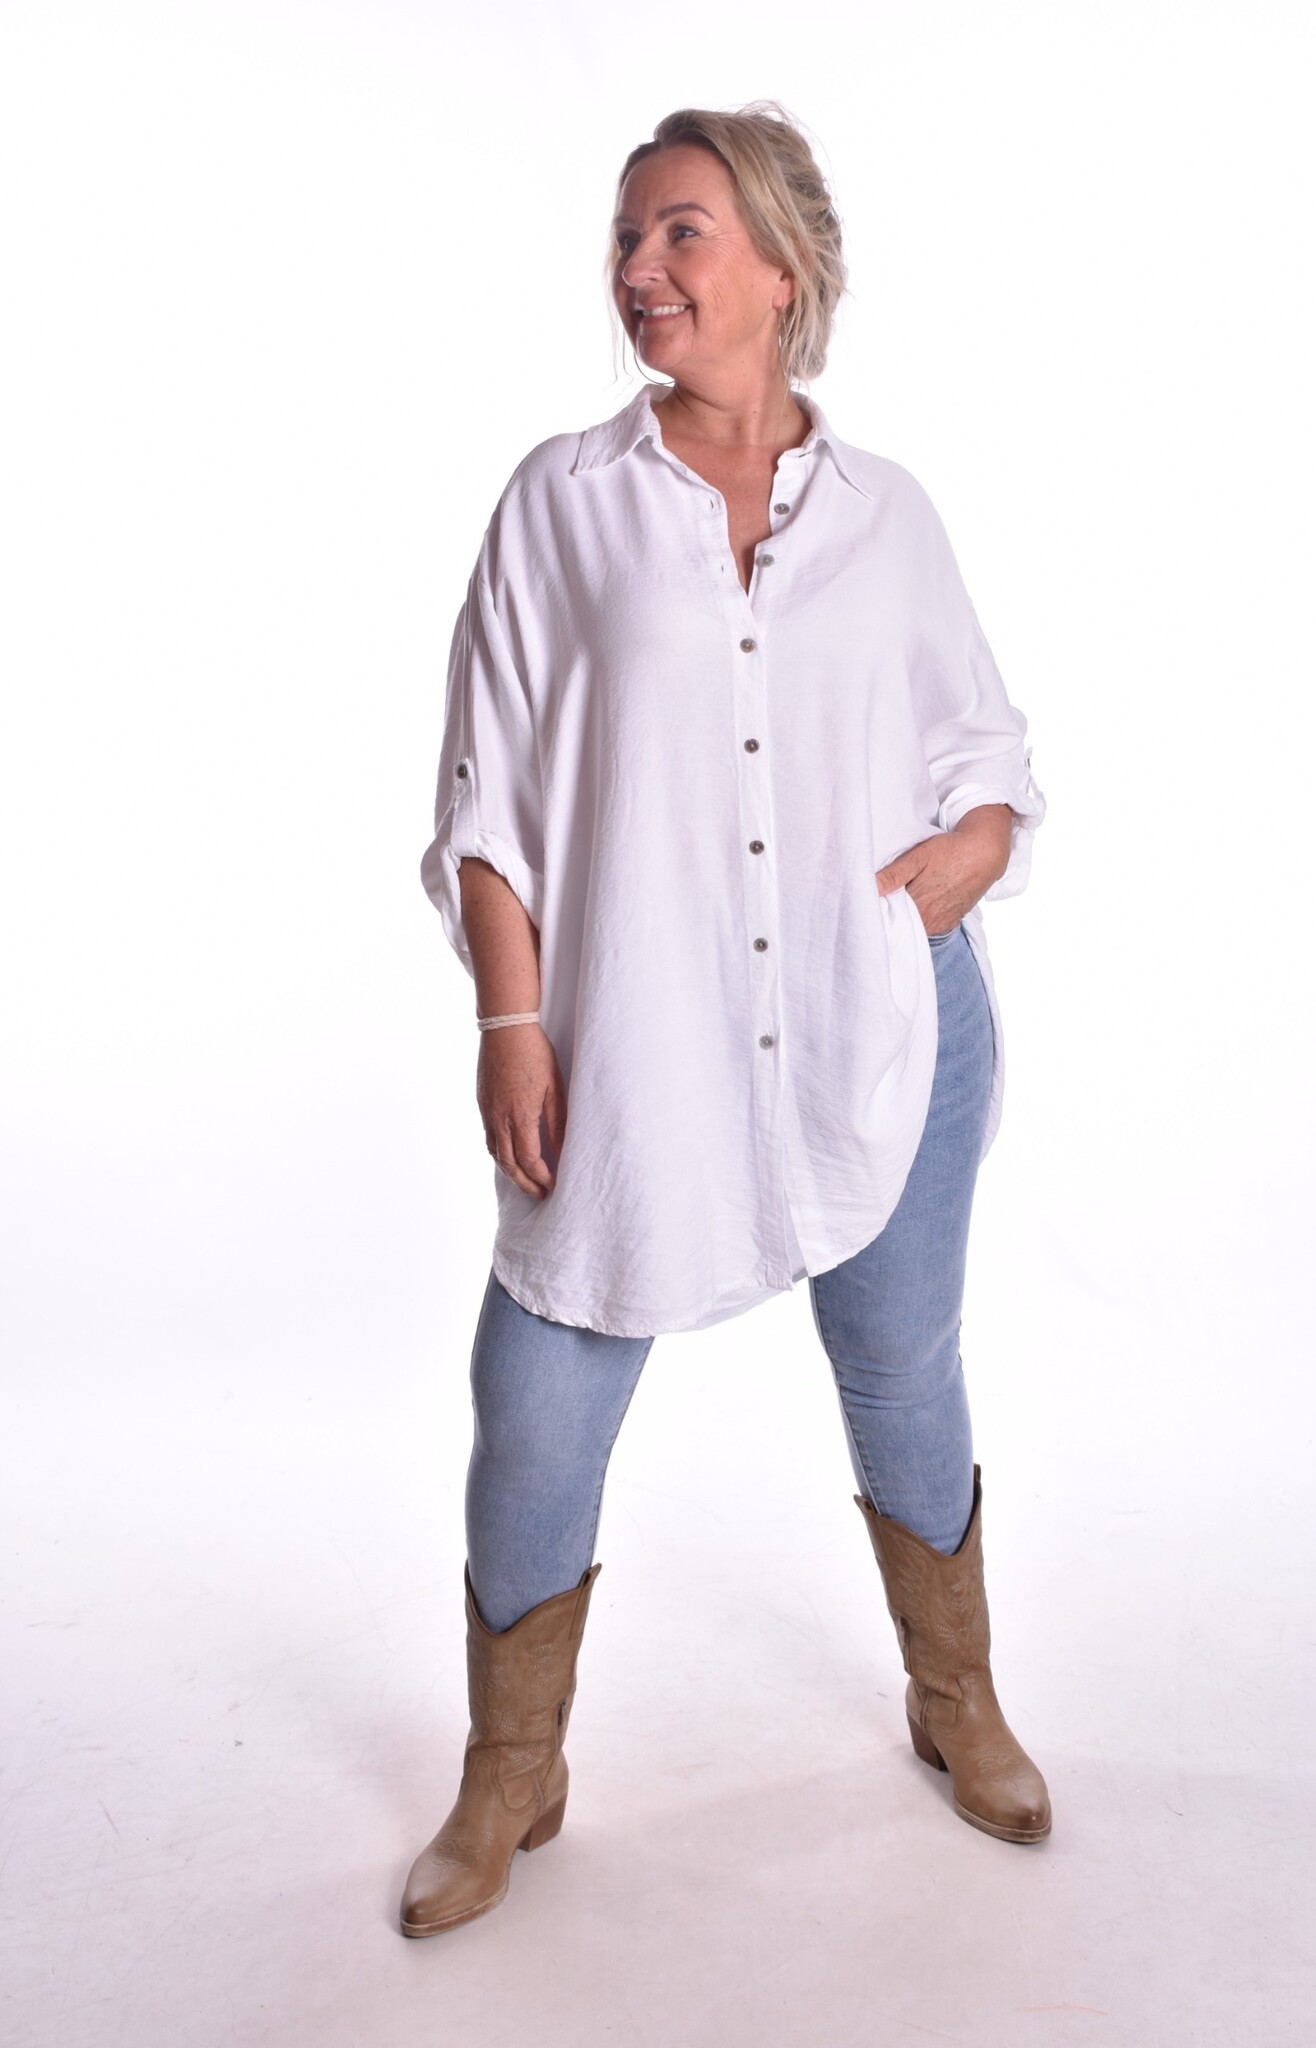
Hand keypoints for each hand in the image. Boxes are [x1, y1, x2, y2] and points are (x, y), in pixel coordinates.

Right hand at [475, 1024, 566, 1199]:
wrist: (505, 1027)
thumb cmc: (534, 1053)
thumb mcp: (554, 1087)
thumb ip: (557, 1121)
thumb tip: (562, 1149)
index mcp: (520, 1115)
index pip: (530, 1159)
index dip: (541, 1177)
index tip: (553, 1185)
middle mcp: (499, 1118)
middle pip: (509, 1163)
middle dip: (525, 1183)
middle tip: (539, 1194)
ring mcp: (487, 1111)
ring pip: (495, 1153)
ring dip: (510, 1172)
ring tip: (525, 1181)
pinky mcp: (482, 1103)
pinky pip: (489, 1138)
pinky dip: (499, 1154)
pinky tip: (509, 1155)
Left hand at [875, 805, 1012, 935]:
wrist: (984, 853)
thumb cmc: (951, 851)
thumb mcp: (918, 857)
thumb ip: (893, 875)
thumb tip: (870, 887)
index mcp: (917, 905)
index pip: (887, 918)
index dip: (876, 911)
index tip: (866, 903)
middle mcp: (929, 920)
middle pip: (900, 925)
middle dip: (889, 916)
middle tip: (878, 902)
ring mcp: (940, 925)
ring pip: (914, 928)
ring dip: (904, 920)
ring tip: (897, 903)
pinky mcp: (949, 923)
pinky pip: (927, 929)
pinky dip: (919, 922)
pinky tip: (916, 908)